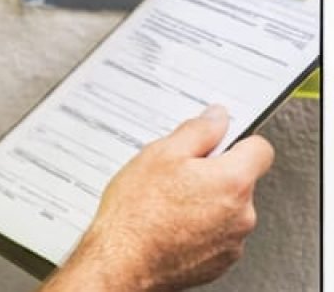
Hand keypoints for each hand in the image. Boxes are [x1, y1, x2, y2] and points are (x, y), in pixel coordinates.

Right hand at [42, 105, 273, 290]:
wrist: (122, 262)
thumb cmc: (137, 213)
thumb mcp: (160, 154)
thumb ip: (198, 131)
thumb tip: (217, 118)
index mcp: (232, 181)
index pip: (260, 149)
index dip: (236, 141)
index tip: (217, 142)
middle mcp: (241, 214)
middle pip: (239, 180)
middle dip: (212, 174)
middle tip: (175, 175)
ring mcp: (232, 242)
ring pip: (226, 209)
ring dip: (205, 203)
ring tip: (166, 203)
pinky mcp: (218, 262)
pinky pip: (216, 234)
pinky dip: (198, 228)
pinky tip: (169, 224)